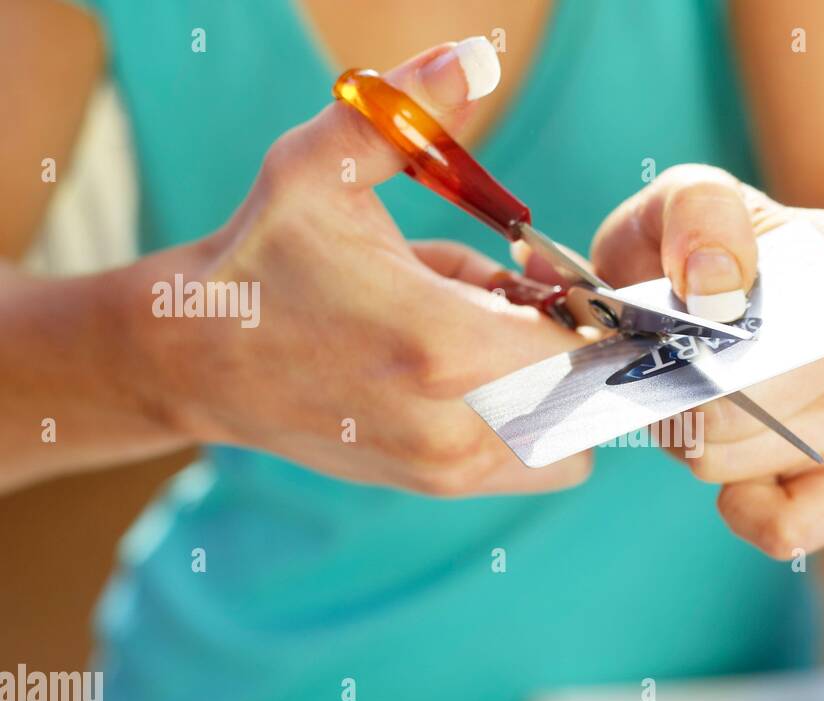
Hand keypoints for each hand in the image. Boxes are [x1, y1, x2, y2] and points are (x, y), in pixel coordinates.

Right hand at [126, 39, 588, 495]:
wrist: (197, 358)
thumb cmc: (264, 259)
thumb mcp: (321, 169)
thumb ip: (407, 113)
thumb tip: (478, 55)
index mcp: (442, 347)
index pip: (586, 345)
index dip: (583, 304)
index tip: (538, 274)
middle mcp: (456, 426)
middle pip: (590, 394)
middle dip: (574, 345)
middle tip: (514, 304)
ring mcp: (448, 469)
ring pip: (572, 438)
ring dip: (557, 387)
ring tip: (489, 343)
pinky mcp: (437, 486)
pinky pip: (535, 463)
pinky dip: (530, 422)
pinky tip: (473, 377)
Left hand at [588, 165, 823, 556]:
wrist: (727, 287)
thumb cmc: (698, 247)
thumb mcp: (682, 197)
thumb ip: (701, 212)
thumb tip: (719, 287)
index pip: (770, 334)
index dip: (694, 348)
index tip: (669, 326)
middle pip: (747, 408)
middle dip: (683, 396)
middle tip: (669, 367)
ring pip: (747, 460)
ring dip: (698, 442)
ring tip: (696, 399)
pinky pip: (809, 523)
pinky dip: (760, 517)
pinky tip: (736, 493)